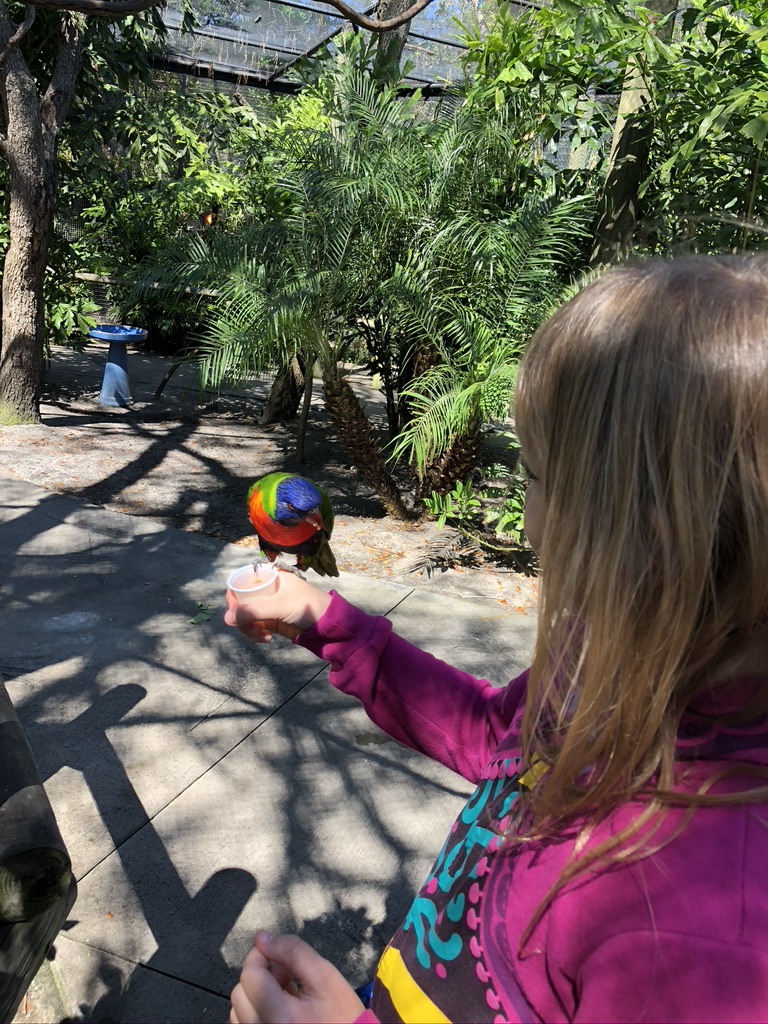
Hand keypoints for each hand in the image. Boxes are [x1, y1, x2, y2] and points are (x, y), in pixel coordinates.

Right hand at [224, 570, 331, 642]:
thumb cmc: (307, 606)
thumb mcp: (280, 605)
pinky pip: (254, 627)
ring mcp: (268, 606)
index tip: (235, 611)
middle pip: (240, 602)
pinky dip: (255, 634)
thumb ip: (254, 611)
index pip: (242, 581)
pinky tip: (267, 639)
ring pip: (245, 617)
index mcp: (269, 577)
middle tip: (248, 627)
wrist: (328, 626)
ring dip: (247, 628)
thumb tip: (227, 619)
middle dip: (241, 617)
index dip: (233, 596)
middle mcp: (266, 590)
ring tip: (261, 635)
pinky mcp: (271, 622)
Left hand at [230, 932, 365, 1023]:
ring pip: (239, 1010)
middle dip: (260, 975)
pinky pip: (246, 1023)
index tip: (277, 952)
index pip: (249, 975)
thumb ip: (293, 951)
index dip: (260, 954)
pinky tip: (282, 1008)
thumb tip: (262, 937)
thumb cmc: (342, 1013)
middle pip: (240, 993)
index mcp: (280, 1015)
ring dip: (258, 994)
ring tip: (287, 992)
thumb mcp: (325, 976)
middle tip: (288, 974)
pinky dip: (258, 1010)